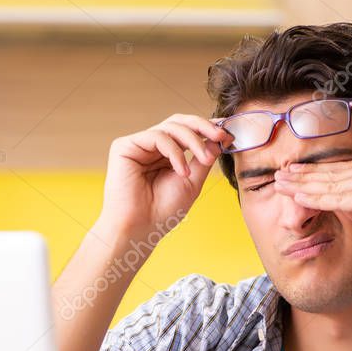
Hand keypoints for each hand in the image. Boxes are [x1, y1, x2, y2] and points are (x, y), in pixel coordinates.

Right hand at [98, 114, 230, 241]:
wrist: (141, 228)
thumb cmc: (163, 211)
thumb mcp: (192, 181)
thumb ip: (204, 158)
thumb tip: (220, 138)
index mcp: (165, 154)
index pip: (186, 131)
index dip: (207, 128)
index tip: (228, 133)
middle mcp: (150, 146)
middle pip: (178, 122)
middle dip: (203, 126)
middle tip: (221, 136)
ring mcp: (138, 145)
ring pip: (170, 126)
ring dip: (193, 141)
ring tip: (205, 161)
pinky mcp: (124, 146)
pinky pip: (157, 137)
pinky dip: (175, 152)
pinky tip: (182, 171)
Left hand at [273, 159, 351, 261]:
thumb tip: (341, 206)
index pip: (344, 171)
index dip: (318, 173)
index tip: (296, 174)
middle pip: (335, 172)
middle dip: (305, 174)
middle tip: (280, 174)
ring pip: (334, 182)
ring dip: (305, 183)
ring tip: (281, 184)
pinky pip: (342, 197)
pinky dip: (319, 197)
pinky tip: (299, 197)